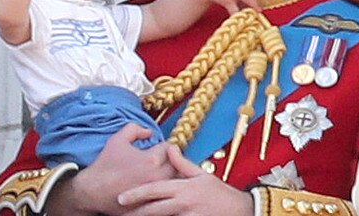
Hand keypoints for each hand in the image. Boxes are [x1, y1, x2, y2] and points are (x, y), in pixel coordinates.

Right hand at [46, 124, 175, 215]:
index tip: (157, 149)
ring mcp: (155, 193)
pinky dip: (164, 190)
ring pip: (174, 181)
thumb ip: (136, 129)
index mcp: (152, 159)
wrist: (90, 192)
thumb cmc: (105, 165)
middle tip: (162, 161)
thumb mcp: (118, 140)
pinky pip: (165, 196)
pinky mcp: (151, 205)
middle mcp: (157, 177)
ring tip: (160, 173)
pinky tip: (156, 187)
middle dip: (171, 160)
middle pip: (178, 165)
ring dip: (170, 175)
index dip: (164, 146)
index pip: (171, 148)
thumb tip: (150, 132)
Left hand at [118, 144, 253, 215]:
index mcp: (184, 188)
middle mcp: (183, 203)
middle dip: (134, 213)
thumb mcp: (201, 175)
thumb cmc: (219, 193)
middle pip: (153, 210)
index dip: (137, 194)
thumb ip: (182, 164)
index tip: (121, 198)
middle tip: (120, 214)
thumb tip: (169, 148)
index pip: (155, 190)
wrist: (239, 210)